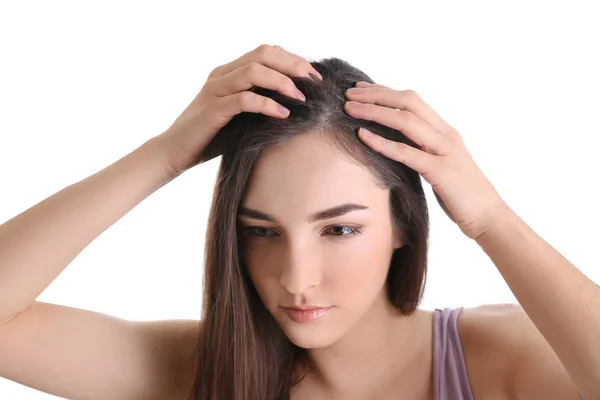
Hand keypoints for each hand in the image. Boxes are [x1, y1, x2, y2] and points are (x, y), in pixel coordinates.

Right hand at [155, 44, 321, 173]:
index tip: (314, 77)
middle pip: (262, 54)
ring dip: (282, 82)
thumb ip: (260, 104)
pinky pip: (243, 100)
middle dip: (293, 65)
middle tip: (314, 83)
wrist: (174, 152)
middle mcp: (221, 76)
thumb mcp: (240, 117)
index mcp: (229, 72)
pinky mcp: (212, 110)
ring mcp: (215, 91)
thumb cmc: (211, 137)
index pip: (266, 52)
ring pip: (253, 71)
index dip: (293, 59)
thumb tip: (297, 104)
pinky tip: (283, 114)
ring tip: (302, 97)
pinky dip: (267, 104)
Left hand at [344, 82, 509, 239]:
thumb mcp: (439, 165)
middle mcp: (446, 135)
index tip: (360, 87)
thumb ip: (422, 151)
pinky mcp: (441, 171)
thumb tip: (395, 146)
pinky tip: (363, 136)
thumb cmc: (461, 195)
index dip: (385, 91)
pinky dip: (383, 142)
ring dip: (375, 112)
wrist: (489, 217)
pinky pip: (407, 152)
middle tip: (349, 93)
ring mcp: (445, 151)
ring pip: (406, 121)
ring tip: (350, 108)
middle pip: (408, 102)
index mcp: (445, 132)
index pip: (413, 101)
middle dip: (377, 94)